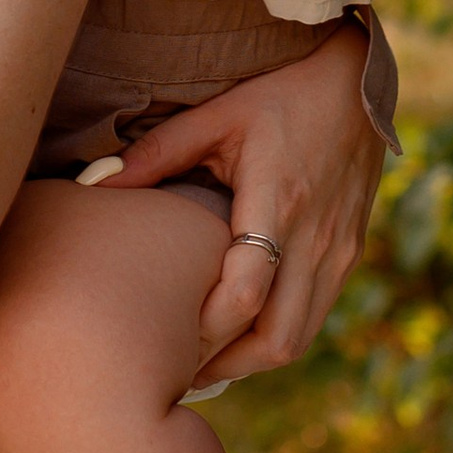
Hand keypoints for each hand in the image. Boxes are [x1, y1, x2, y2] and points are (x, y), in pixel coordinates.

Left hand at [105, 23, 383, 376]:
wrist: (357, 84)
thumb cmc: (280, 96)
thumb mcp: (218, 115)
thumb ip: (158, 154)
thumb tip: (95, 184)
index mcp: (279, 203)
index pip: (246, 292)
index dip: (205, 326)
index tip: (163, 334)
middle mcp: (316, 239)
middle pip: (277, 339)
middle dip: (226, 364)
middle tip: (176, 368)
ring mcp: (338, 251)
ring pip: (298, 339)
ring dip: (251, 358)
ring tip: (202, 360)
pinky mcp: (348, 254)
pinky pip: (313, 317)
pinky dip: (276, 336)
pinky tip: (239, 332)